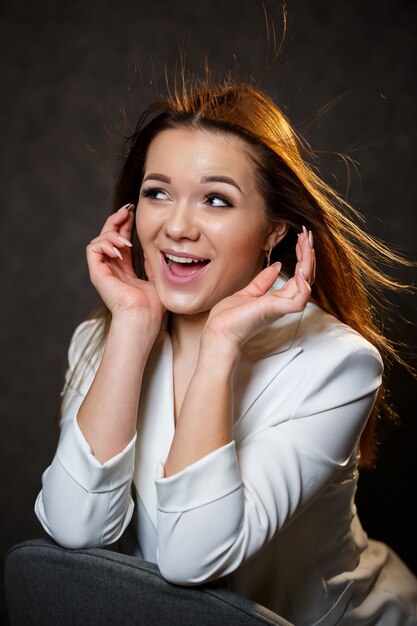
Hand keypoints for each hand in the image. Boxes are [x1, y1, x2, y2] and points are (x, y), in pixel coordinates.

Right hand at [86, 205, 164, 325]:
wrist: (143, 317)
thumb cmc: (152, 305)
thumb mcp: (157, 279)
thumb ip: (152, 264)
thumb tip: (154, 251)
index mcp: (124, 270)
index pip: (120, 242)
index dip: (125, 225)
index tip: (134, 213)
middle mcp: (111, 269)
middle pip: (108, 236)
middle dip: (116, 220)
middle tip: (127, 210)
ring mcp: (102, 271)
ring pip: (99, 240)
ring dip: (113, 234)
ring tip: (127, 242)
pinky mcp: (96, 273)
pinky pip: (93, 249)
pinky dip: (105, 243)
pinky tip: (120, 250)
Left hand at [203, 228, 314, 351]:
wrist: (219, 332)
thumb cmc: (230, 318)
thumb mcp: (248, 293)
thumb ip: (263, 281)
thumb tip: (275, 266)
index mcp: (277, 299)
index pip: (298, 275)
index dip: (302, 257)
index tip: (302, 239)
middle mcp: (282, 302)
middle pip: (305, 276)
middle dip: (308, 254)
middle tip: (308, 234)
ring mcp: (280, 307)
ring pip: (305, 284)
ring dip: (308, 262)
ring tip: (307, 243)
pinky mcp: (274, 310)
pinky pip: (298, 300)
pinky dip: (304, 286)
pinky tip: (302, 269)